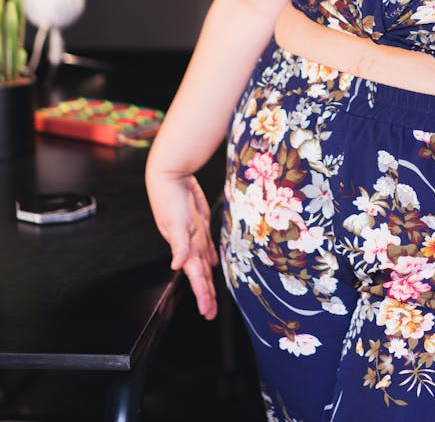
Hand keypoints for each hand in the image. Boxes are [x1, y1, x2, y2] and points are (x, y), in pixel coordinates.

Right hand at [146, 168, 219, 319]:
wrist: (170, 174)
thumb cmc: (169, 198)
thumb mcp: (176, 222)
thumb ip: (179, 245)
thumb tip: (177, 265)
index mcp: (186, 248)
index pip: (197, 277)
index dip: (202, 295)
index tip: (207, 312)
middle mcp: (190, 244)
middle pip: (201, 274)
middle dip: (205, 294)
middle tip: (210, 312)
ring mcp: (194, 233)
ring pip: (204, 262)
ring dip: (207, 278)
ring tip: (211, 295)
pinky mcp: (198, 222)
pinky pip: (205, 244)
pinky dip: (209, 255)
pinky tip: (212, 262)